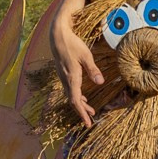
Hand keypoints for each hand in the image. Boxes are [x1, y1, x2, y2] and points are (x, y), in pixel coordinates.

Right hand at [50, 0, 101, 126]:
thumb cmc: (72, 44)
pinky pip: (69, 89)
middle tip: (90, 120)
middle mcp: (65, 80)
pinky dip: (76, 96)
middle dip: (81, 111)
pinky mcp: (63, 74)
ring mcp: (63, 77)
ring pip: (71, 95)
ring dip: (80, 104)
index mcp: (71, 78)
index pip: (75, 101)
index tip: (88, 122)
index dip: (82, 112)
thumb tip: (100, 82)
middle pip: (73, 101)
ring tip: (90, 110)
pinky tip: (83, 97)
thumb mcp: (86, 55)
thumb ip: (93, 70)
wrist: (57, 36)